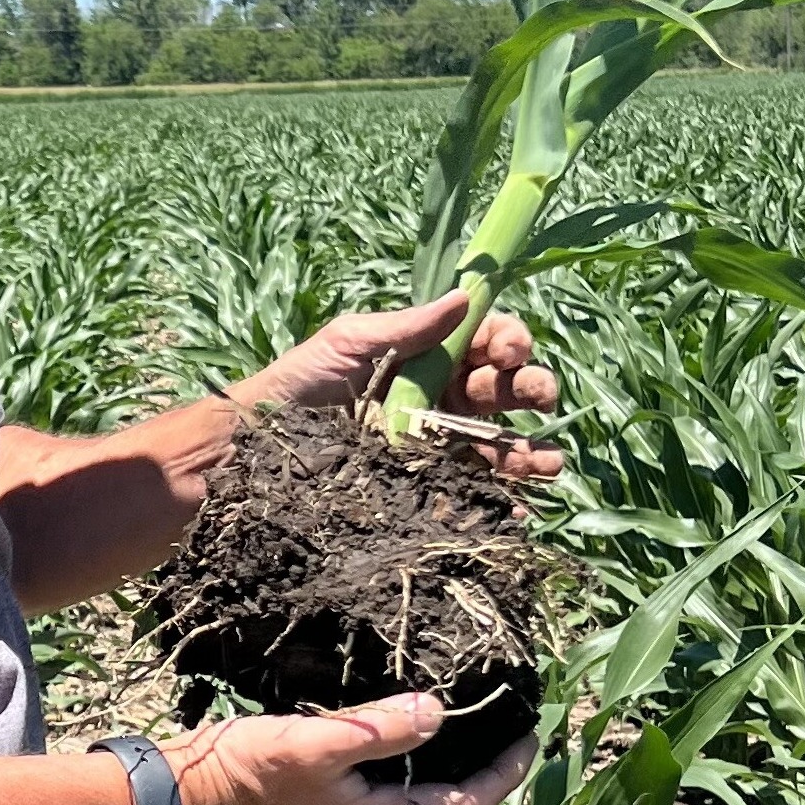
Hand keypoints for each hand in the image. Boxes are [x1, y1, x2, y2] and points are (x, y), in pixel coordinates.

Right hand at [166, 700, 539, 804]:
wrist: (192, 785)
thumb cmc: (250, 769)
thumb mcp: (318, 743)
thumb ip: (379, 730)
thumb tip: (438, 710)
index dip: (502, 776)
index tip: (530, 736)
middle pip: (449, 803)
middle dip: (487, 769)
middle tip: (514, 726)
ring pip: (422, 791)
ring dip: (454, 760)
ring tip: (478, 721)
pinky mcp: (332, 793)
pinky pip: (393, 778)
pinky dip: (417, 753)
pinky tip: (415, 722)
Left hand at [229, 291, 562, 479]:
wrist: (255, 450)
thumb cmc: (298, 384)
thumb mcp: (349, 342)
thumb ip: (408, 326)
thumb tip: (467, 295)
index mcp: (424, 357)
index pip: (482, 343)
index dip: (506, 342)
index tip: (507, 351)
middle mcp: (436, 399)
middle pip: (498, 392)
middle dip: (528, 389)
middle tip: (538, 393)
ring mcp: (433, 446)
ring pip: (495, 445)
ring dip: (528, 452)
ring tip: (548, 463)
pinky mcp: (423, 487)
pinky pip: (471, 493)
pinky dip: (501, 503)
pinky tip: (520, 508)